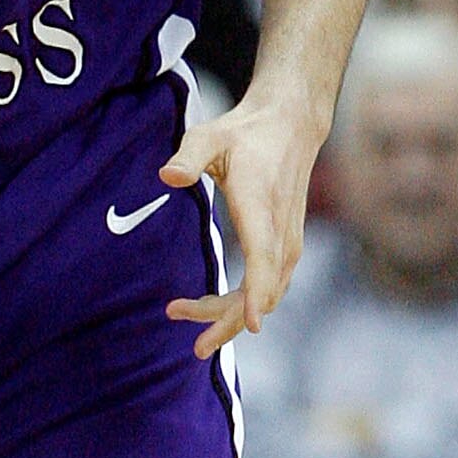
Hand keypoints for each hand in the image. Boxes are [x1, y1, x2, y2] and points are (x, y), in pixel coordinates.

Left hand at [161, 87, 321, 358]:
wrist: (290, 126)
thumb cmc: (243, 134)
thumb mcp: (209, 137)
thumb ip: (188, 157)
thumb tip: (167, 177)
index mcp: (262, 209)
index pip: (264, 259)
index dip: (258, 295)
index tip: (252, 326)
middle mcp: (282, 233)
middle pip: (262, 291)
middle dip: (226, 319)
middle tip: (185, 331)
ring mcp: (288, 242)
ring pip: (265, 295)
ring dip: (228, 314)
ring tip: (180, 312)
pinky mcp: (286, 246)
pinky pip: (267, 286)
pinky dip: (243, 303)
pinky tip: (210, 306)